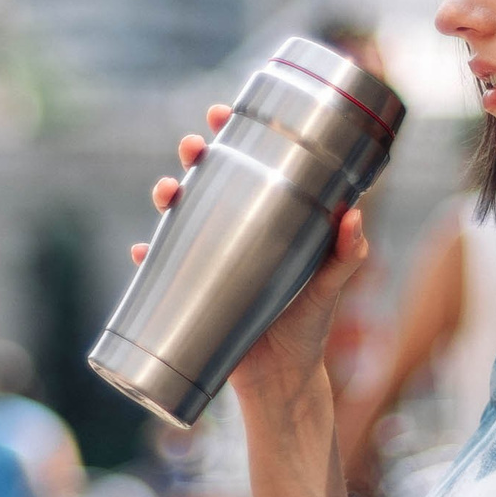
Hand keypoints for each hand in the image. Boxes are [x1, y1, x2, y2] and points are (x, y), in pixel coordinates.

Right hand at [131, 106, 370, 409]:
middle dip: (195, 159)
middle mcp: (235, 234)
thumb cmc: (309, 328)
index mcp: (268, 220)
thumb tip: (354, 215)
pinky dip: (148, 261)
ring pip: (180, 217)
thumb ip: (347, 255)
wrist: (282, 381)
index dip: (234, 137)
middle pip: (208, 182)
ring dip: (167, 199)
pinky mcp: (191, 293)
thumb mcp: (331, 287)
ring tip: (165, 194)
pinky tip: (141, 253)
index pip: (250, 166)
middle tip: (193, 148)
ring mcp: (209, 262)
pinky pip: (160, 271)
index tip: (222, 115)